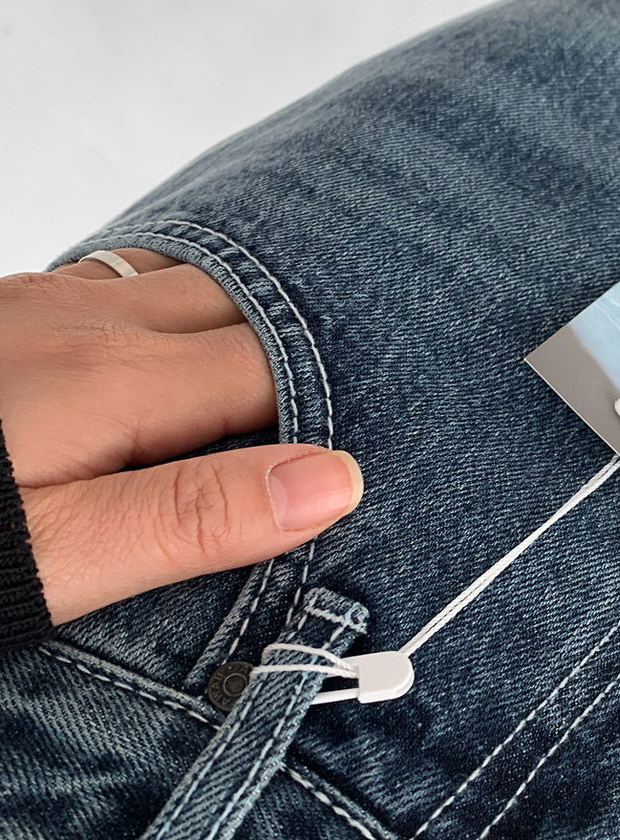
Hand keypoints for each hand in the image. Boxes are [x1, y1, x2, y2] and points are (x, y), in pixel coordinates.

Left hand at [0, 250, 362, 625]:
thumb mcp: (64, 556)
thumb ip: (197, 517)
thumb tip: (335, 482)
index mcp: (115, 377)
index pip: (276, 369)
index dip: (329, 412)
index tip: (364, 457)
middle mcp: (85, 318)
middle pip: (243, 309)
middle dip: (301, 353)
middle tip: (347, 409)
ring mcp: (42, 305)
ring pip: (188, 283)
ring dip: (243, 322)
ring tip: (278, 384)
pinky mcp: (11, 314)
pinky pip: (128, 283)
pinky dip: (179, 309)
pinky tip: (184, 354)